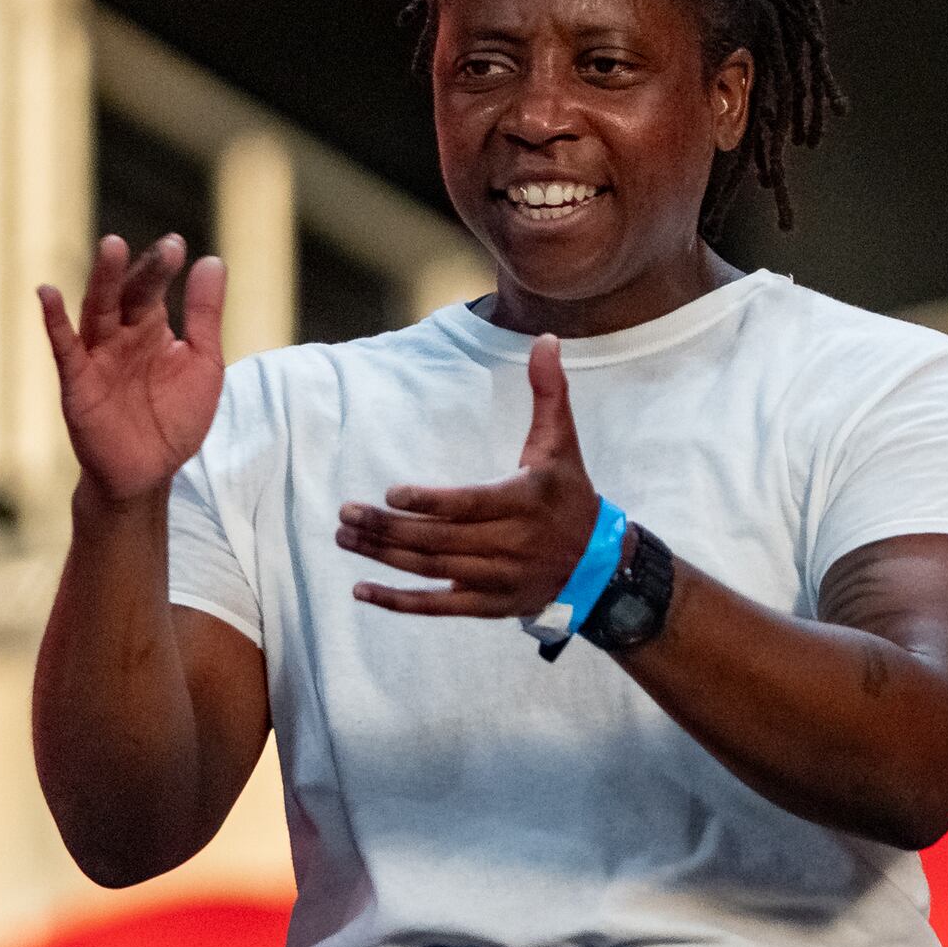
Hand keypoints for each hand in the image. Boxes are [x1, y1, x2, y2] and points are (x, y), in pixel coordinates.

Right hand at [38, 236, 227, 508]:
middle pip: (126, 292)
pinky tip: (47, 293)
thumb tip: (212, 260)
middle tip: (164, 249)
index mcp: (149, 326)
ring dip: (103, 279)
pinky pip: (64, 348)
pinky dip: (54, 322)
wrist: (149, 473)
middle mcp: (120, 334)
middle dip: (140, 269)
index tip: (178, 245)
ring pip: (96, 310)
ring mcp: (97, 356)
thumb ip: (205, 314)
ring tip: (113, 247)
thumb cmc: (175, 418)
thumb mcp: (203, 363)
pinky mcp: (77, 383)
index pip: (153, 287)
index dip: (164, 266)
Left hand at [335, 334, 604, 619]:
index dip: (429, 503)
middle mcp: (510, 545)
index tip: (391, 492)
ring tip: (346, 537)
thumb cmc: (570, 496)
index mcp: (524, 501)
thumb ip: (550, 392)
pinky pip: (438, 607)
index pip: (469, 505)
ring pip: (432, 569)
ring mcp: (497, 579)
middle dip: (388, 527)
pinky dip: (399, 602)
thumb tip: (546, 339)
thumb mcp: (564, 444)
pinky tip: (363, 589)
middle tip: (346, 514)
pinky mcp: (489, 605)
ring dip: (384, 556)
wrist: (601, 566)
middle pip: (439, 539)